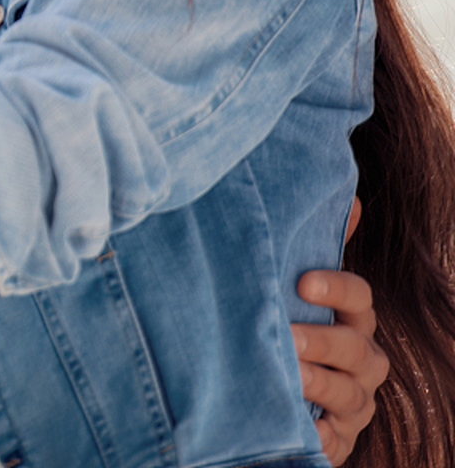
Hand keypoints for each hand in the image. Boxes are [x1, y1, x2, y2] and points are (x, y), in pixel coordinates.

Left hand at [293, 198, 387, 464]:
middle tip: (288, 336)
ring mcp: (352, 403)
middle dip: (325, 341)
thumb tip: (350, 198)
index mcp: (353, 322)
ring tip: (288, 375)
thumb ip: (315, 247)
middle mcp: (362, 363)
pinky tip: (298, 423)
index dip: (337, 289)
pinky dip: (320, 433)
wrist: (278, 396)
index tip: (302, 281)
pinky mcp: (338, 439)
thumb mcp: (295, 293)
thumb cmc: (288, 329)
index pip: (361, 300)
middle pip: (356, 350)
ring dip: (319, 384)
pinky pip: (335, 440)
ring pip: (349, 395)